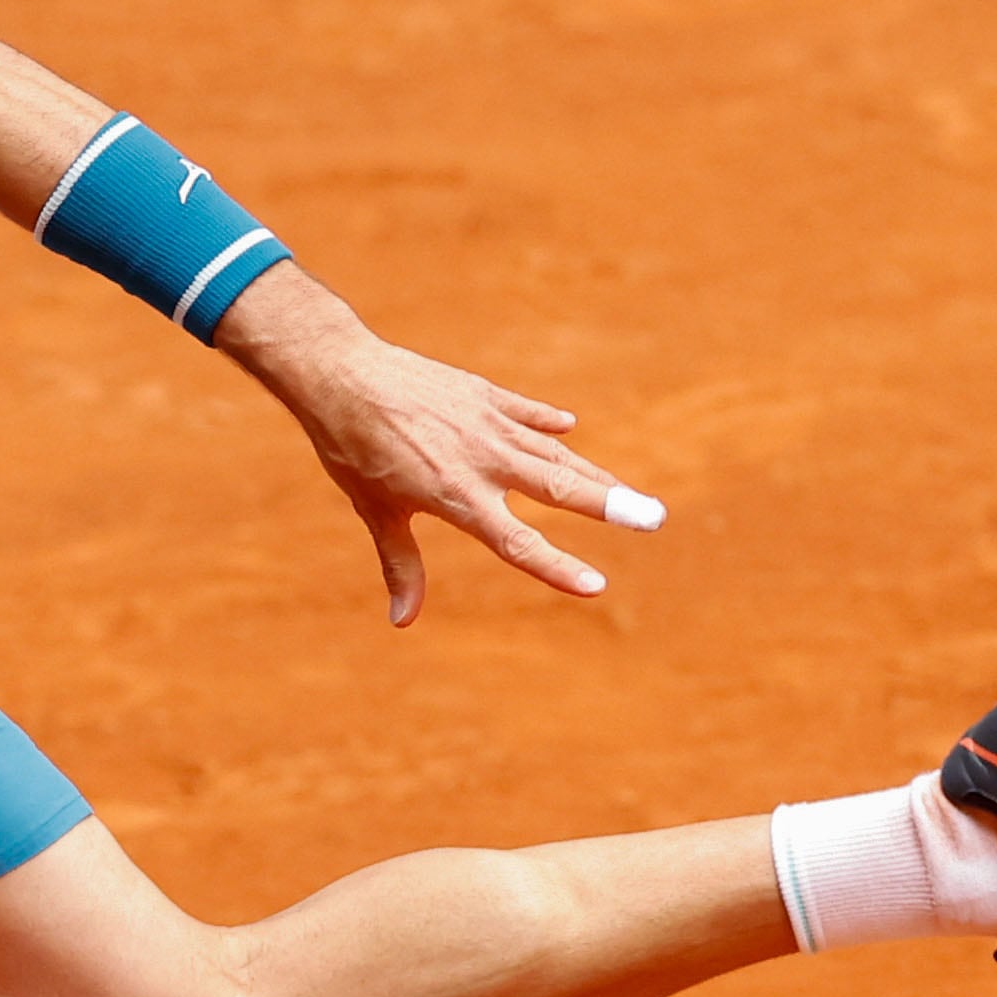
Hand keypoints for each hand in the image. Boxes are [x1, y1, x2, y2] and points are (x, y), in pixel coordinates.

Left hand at [212, 265, 652, 626]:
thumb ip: (401, 564)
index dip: (556, 566)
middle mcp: (483, 460)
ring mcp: (488, 422)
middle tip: (655, 519)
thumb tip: (402, 620)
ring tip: (631, 495)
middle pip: (559, 486)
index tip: (596, 585)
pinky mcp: (483, 393)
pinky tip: (570, 428)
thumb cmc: (352, 451)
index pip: (517, 541)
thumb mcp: (375, 511)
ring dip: (595, 474)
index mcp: (457, 496)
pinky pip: (526, 412)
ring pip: (554, 451)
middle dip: (610, 504)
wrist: (341, 376)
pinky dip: (547, 421)